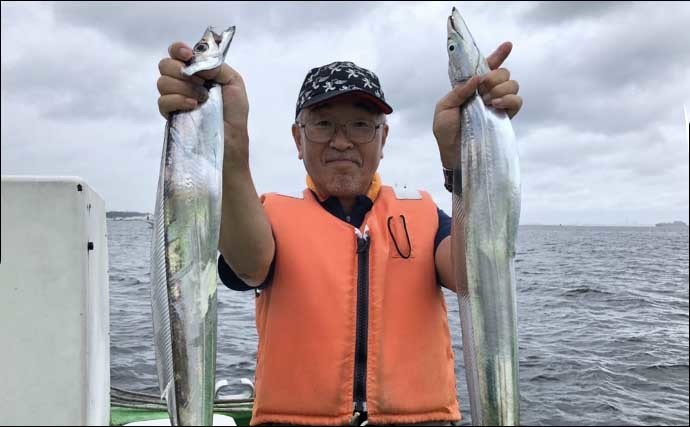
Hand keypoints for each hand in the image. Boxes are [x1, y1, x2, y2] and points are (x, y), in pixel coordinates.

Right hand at [157, 42, 249, 155]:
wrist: (232, 141)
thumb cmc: (235, 114)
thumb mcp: (234, 83)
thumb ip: (217, 67)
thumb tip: (197, 61)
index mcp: (198, 72)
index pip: (177, 53)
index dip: (178, 50)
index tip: (188, 56)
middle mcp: (183, 83)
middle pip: (165, 64)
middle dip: (180, 70)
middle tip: (199, 82)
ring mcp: (175, 99)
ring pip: (162, 82)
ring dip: (183, 87)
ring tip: (202, 99)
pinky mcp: (171, 116)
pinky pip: (162, 101)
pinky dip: (177, 100)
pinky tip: (193, 106)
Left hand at [433, 42, 522, 167]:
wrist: (453, 154)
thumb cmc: (445, 132)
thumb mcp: (443, 108)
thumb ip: (458, 92)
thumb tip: (477, 78)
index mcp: (471, 88)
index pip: (486, 68)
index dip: (498, 55)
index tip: (507, 45)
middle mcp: (486, 94)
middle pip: (503, 72)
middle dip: (494, 76)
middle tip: (483, 89)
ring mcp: (498, 105)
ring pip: (513, 84)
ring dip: (501, 87)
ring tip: (488, 101)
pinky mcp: (505, 118)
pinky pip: (517, 101)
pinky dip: (509, 99)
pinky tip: (497, 105)